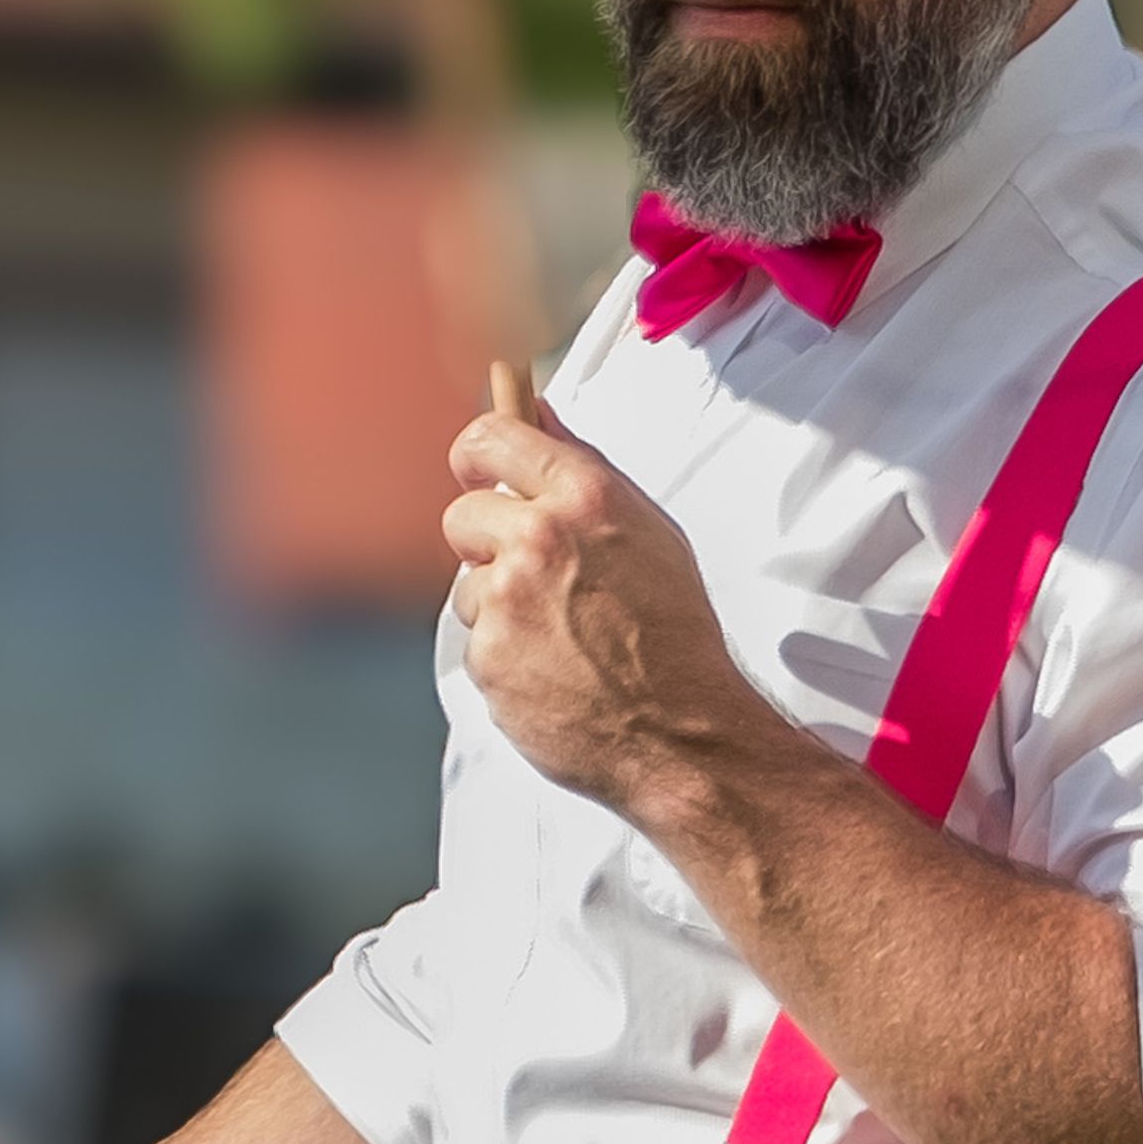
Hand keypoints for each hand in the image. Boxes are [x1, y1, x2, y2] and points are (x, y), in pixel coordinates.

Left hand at [441, 388, 768, 815]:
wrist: (680, 731)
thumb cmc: (673, 632)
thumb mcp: (648, 532)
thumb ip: (582, 472)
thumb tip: (533, 411)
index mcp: (585, 497)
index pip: (491, 439)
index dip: (476, 454)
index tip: (476, 468)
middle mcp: (539, 539)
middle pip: (462, 514)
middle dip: (486, 541)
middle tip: (533, 575)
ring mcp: (506, 599)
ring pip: (468, 584)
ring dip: (499, 606)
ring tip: (562, 635)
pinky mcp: (487, 655)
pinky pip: (477, 640)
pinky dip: (505, 655)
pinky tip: (552, 669)